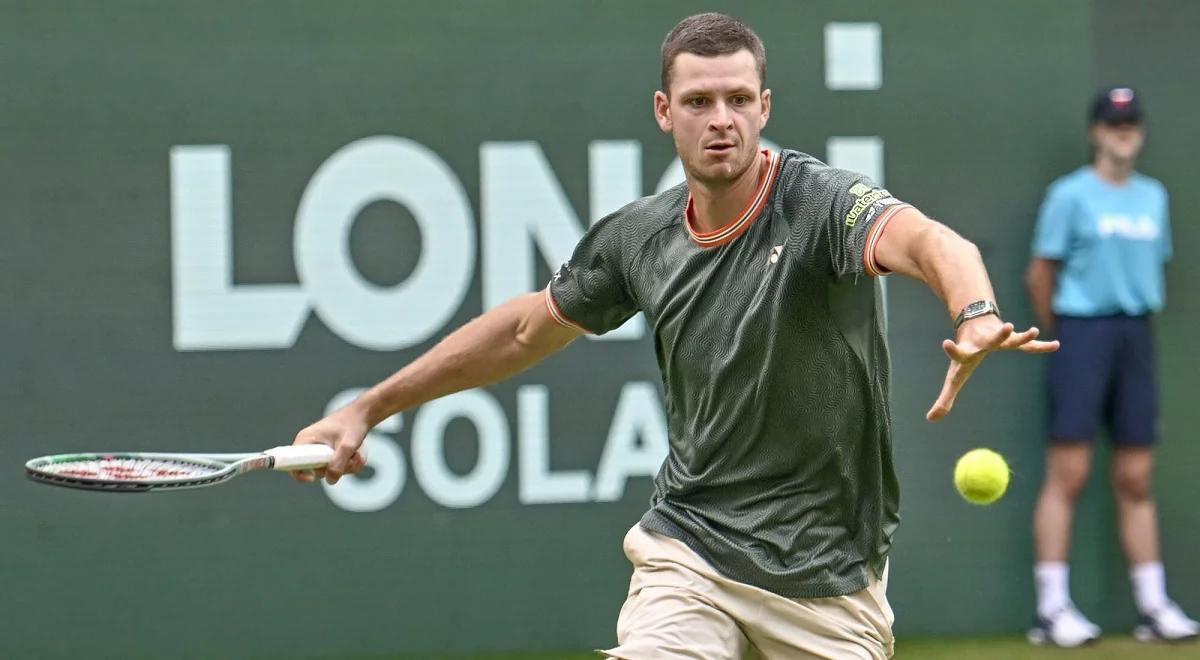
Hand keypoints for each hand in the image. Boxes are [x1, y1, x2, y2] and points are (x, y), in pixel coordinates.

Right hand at [291, 406, 369, 484]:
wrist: (363, 414)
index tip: (312, 478)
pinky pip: (336, 466)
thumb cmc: (352, 424)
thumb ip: (338, 463)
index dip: (299, 474)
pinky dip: (348, 464)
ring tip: (356, 454)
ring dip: (345, 466)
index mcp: (305, 440)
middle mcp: (308, 446)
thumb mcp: (347, 445)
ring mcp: (319, 450)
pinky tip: (356, 454)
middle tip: (349, 459)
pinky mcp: (328, 452)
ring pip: (328, 469)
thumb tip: (330, 480)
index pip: (291, 462)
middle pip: (315, 470)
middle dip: (334, 469)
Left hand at [926, 316, 1058, 420]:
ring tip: (1033, 331)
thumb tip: (930, 420)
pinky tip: (1055, 345)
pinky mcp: (1011, 339)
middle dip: (999, 335)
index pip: (958, 353)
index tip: (946, 343)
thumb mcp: (955, 376)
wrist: (974, 322)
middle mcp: (983, 342)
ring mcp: (998, 339)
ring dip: (1022, 336)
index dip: (952, 350)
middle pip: (991, 340)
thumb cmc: (965, 353)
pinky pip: (1028, 346)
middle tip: (1008, 327)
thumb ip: (945, 398)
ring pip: (1011, 338)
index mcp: (967, 351)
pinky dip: (1040, 346)